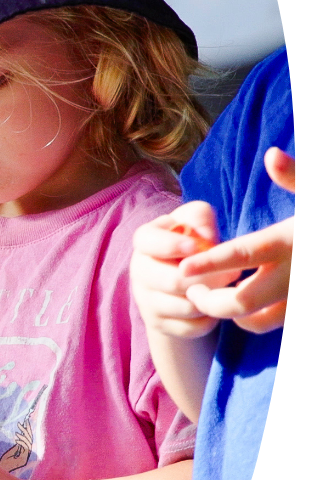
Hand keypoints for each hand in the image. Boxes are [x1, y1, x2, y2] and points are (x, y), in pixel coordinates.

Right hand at [130, 201, 227, 338]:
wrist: (181, 283)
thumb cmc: (193, 245)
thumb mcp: (195, 222)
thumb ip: (199, 218)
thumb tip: (206, 239)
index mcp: (145, 241)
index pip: (147, 241)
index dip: (171, 245)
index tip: (196, 247)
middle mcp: (139, 270)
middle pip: (173, 280)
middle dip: (209, 278)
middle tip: (233, 274)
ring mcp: (146, 300)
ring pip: (186, 307)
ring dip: (211, 299)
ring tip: (224, 290)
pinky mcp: (158, 324)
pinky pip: (192, 327)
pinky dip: (210, 319)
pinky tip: (212, 307)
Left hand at [178, 148, 293, 332]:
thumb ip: (296, 176)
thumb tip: (272, 155)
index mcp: (289, 242)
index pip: (243, 254)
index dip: (210, 263)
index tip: (182, 269)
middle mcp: (295, 275)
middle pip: (240, 302)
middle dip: (208, 300)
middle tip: (191, 288)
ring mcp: (301, 298)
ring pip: (256, 322)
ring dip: (230, 313)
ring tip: (211, 296)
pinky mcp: (305, 311)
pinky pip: (275, 324)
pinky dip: (254, 320)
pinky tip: (243, 305)